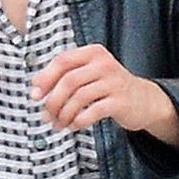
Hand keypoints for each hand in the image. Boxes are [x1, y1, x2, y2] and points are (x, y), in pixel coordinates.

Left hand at [30, 44, 178, 149]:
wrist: (143, 100)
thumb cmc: (108, 88)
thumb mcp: (89, 74)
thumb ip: (64, 78)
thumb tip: (35, 91)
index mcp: (93, 53)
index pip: (62, 61)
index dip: (45, 79)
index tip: (34, 95)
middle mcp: (104, 64)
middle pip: (68, 81)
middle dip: (53, 102)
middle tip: (46, 117)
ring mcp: (114, 82)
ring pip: (79, 97)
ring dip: (64, 114)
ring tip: (59, 124)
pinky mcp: (120, 101)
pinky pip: (92, 112)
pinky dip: (79, 121)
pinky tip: (75, 126)